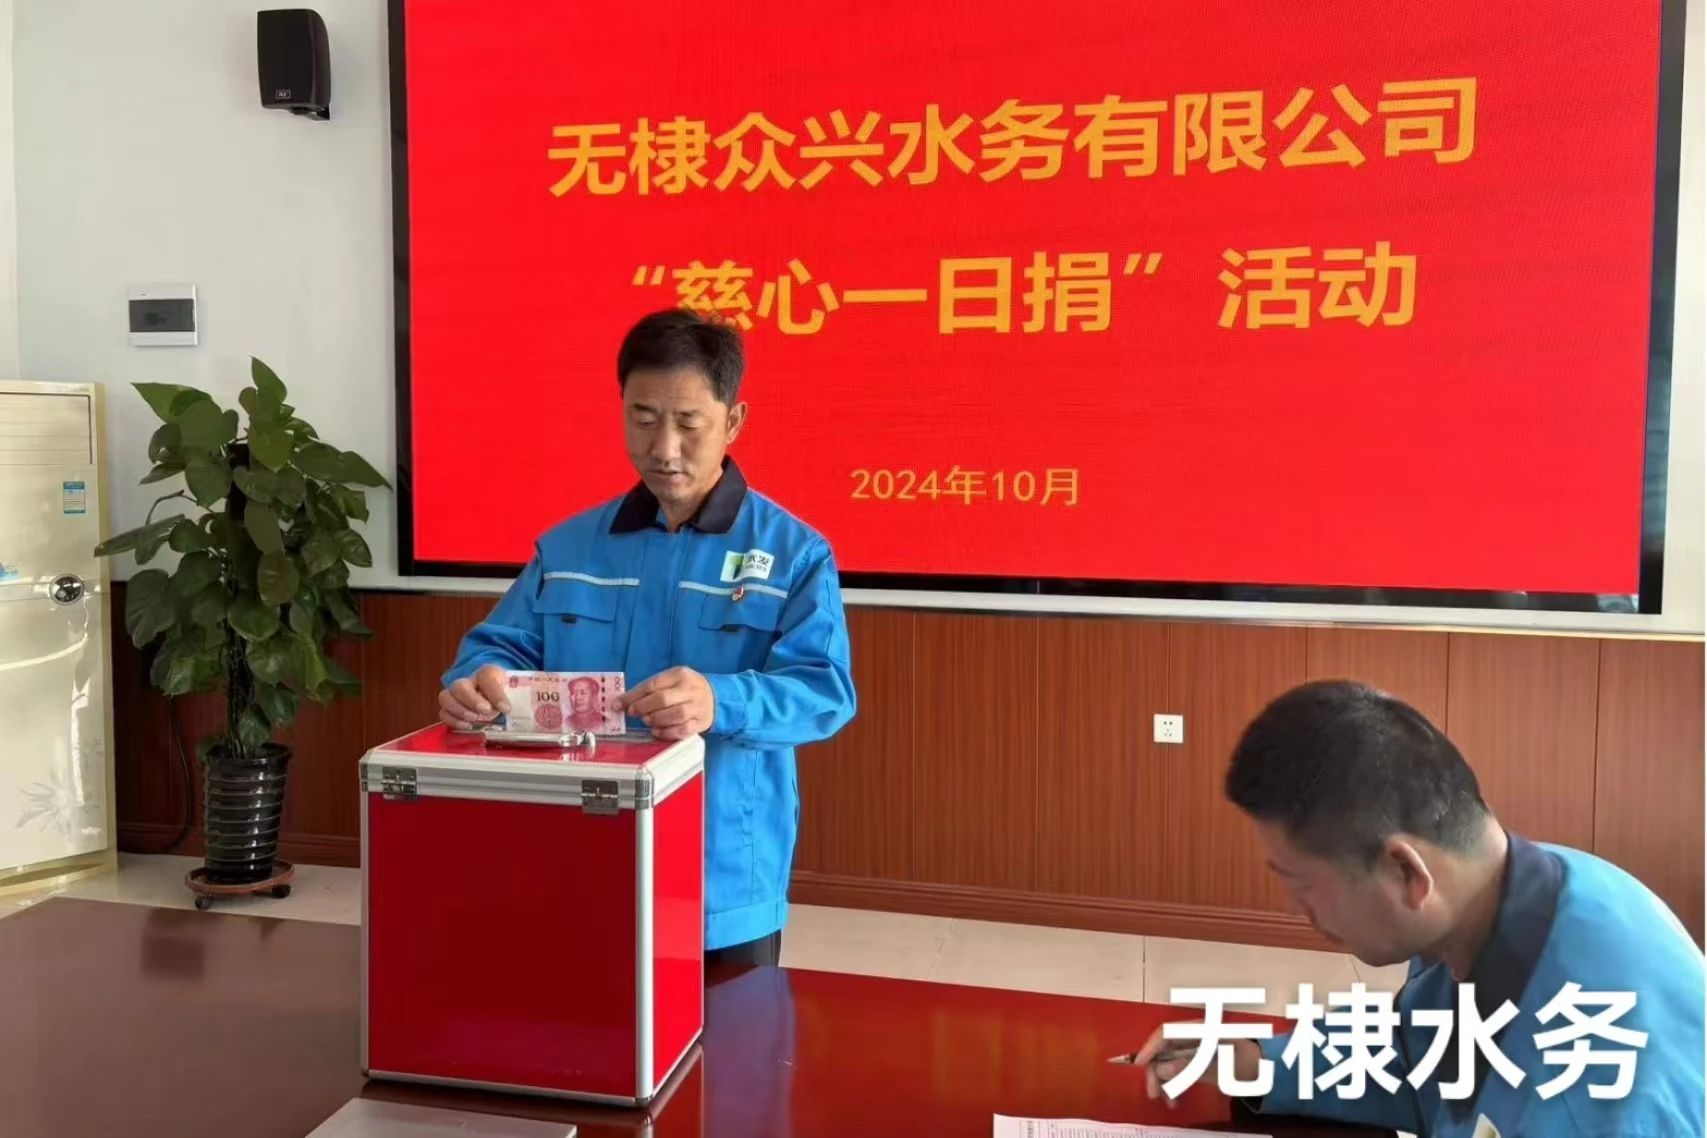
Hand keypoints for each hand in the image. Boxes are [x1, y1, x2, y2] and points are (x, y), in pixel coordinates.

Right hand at [437, 664, 509, 725]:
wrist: (495, 695)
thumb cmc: (504, 693)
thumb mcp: (514, 691)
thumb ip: (517, 696)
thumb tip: (510, 709)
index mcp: (486, 673)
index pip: (487, 677)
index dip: (495, 693)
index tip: (506, 708)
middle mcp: (467, 682)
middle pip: (460, 686)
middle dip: (472, 700)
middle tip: (485, 711)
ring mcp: (454, 695)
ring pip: (445, 697)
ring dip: (460, 711)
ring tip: (475, 719)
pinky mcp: (449, 709)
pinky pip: (443, 713)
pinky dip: (453, 720)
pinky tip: (467, 726)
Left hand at [617, 667, 715, 739]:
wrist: (716, 697)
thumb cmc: (685, 689)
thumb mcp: (670, 681)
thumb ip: (648, 690)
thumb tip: (621, 702)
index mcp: (680, 675)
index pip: (654, 684)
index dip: (634, 696)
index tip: (619, 705)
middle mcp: (690, 690)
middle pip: (664, 699)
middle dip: (644, 707)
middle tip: (633, 713)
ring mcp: (698, 707)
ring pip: (675, 715)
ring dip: (655, 720)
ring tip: (647, 721)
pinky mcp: (701, 723)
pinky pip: (683, 730)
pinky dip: (667, 733)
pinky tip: (657, 732)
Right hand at [1130, 1026, 1261, 1106]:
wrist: (1269, 1070)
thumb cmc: (1248, 1064)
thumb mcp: (1221, 1067)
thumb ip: (1192, 1066)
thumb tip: (1162, 1069)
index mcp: (1199, 1029)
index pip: (1166, 1032)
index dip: (1150, 1047)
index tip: (1139, 1065)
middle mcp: (1193, 1036)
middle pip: (1164, 1049)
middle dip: (1155, 1070)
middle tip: (1152, 1092)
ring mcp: (1195, 1049)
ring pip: (1168, 1061)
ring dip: (1163, 1080)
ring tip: (1166, 1100)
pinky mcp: (1197, 1062)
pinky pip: (1178, 1071)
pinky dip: (1174, 1084)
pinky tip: (1174, 1099)